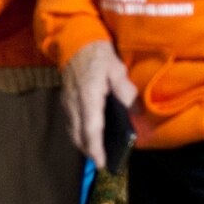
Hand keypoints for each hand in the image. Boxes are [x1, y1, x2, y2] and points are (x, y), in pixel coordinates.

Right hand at [62, 40, 138, 169]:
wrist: (75, 40)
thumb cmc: (99, 55)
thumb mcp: (117, 69)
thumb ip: (126, 91)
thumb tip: (137, 112)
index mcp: (88, 96)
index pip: (90, 128)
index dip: (95, 148)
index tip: (102, 163)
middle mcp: (74, 103)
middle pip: (78, 134)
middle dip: (89, 151)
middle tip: (102, 163)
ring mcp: (67, 102)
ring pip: (72, 130)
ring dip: (82, 144)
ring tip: (96, 153)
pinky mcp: (66, 100)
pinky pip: (70, 123)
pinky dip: (78, 134)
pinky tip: (88, 136)